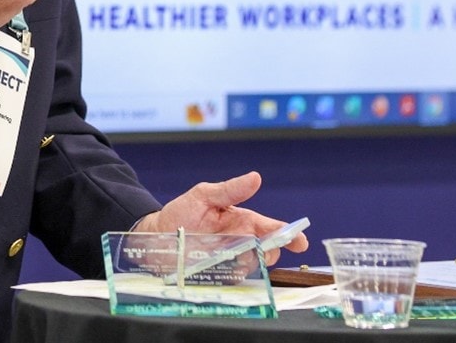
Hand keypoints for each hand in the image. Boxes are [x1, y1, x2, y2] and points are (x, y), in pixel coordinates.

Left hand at [133, 171, 308, 266]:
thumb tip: (256, 177)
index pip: (271, 228)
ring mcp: (230, 259)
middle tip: (264, 247)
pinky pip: (234, 277)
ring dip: (251, 260)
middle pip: (268, 250)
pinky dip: (234, 272)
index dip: (289, 234)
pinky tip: (225, 265)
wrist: (156, 235)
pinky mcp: (219, 274)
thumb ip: (230, 189)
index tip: (299, 240)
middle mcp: (241, 241)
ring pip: (253, 264)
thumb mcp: (204, 194)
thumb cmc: (182, 213)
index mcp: (243, 220)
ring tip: (238, 253)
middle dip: (272, 250)